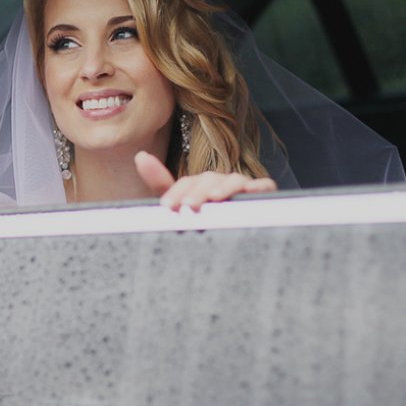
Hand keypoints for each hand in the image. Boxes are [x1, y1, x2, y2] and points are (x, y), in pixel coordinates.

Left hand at [134, 151, 276, 211]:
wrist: (231, 250)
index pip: (187, 182)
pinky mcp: (264, 196)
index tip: (167, 207)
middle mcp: (220, 183)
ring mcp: (242, 189)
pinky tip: (251, 192)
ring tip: (214, 198)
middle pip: (208, 179)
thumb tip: (140, 155)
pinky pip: (265, 186)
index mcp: (199, 186)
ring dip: (223, 187)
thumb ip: (160, 184)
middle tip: (187, 207)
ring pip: (233, 179)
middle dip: (197, 192)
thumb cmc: (202, 225)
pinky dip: (260, 186)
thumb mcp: (179, 208)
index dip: (176, 192)